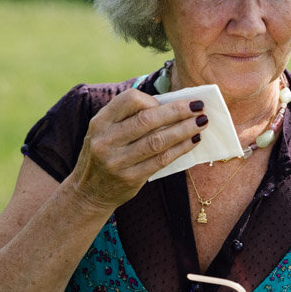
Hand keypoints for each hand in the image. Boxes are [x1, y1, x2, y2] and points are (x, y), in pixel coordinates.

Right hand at [67, 89, 206, 210]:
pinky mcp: (130, 178)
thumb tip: (170, 104)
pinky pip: (161, 160)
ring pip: (158, 140)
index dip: (152, 99)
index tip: (168, 102)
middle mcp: (106, 140)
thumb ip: (128, 118)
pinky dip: (180, 149)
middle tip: (198, 106)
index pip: (130, 100)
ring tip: (201, 122)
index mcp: (100, 122)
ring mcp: (117, 161)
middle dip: (177, 111)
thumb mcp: (105, 131)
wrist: (88, 192)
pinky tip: (192, 141)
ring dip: (184, 129)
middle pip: (148, 119)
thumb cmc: (104, 154)